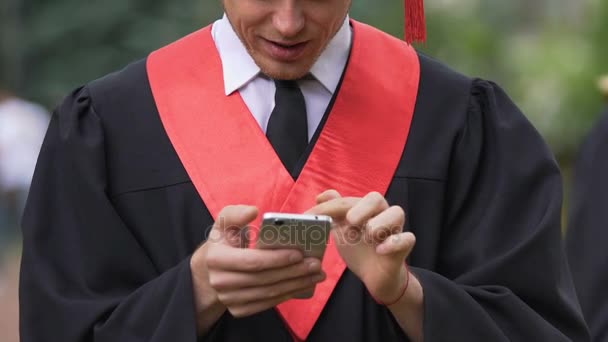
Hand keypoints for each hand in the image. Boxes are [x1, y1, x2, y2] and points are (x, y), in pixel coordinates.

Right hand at [190, 205, 325, 328]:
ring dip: (296, 284)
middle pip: (264, 279)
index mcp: (216, 258)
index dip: (277, 259)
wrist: (212, 269)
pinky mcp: (238, 310)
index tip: (299, 253)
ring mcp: (228, 299)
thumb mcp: (225, 221)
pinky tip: (303, 284)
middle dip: (293, 272)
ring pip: (269, 293)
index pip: (252, 261)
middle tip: (316, 264)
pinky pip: (268, 304)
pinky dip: (288, 294)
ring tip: (316, 274)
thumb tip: (253, 211)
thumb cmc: (225, 240)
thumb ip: (236, 213)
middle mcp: (220, 282)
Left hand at [307, 190, 415, 303]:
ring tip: (368, 236)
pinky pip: (407, 238)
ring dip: (380, 222)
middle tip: (350, 221)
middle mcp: (381, 215)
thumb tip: (321, 195)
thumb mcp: (342, 232)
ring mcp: (395, 230)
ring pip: (397, 212)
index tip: (312, 216)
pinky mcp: (404, 247)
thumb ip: (333, 214)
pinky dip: (394, 242)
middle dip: (361, 207)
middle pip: (376, 198)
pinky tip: (380, 250)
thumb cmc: (360, 250)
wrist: (375, 277)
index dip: (330, 206)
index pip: (349, 200)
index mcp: (365, 210)